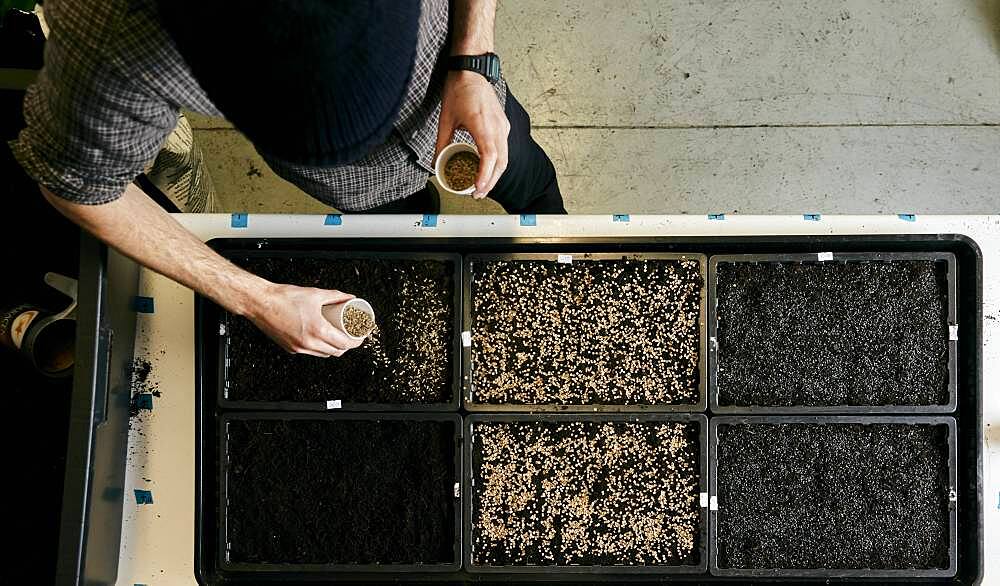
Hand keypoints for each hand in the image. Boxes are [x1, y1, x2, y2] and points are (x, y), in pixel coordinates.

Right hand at [246, 283, 361, 356]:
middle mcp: (308, 343)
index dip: (356, 342)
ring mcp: (299, 348)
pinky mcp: (290, 348)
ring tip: (338, 337)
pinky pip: (310, 352)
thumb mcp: (315, 294)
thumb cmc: (284, 298)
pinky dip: (319, 348)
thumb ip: (335, 296)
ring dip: (333, 348)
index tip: (360, 336)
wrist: (261, 303)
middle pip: (336, 352)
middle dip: (347, 346)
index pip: (344, 344)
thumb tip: (349, 297)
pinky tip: (321, 338)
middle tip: (351, 336)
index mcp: (317, 330)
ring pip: (324, 354)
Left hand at [435, 70, 509, 198]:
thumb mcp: (445, 118)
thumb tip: (436, 161)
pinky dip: (497, 162)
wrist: (472, 69)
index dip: (485, 175)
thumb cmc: (460, 89)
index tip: (478, 188)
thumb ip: (441, 143)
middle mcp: (497, 127)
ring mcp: (503, 126)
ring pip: (505, 157)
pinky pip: (504, 148)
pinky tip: (487, 168)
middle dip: (490, 181)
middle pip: (500, 162)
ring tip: (483, 186)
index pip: (489, 157)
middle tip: (478, 194)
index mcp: (482, 125)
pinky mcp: (504, 124)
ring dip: (495, 174)